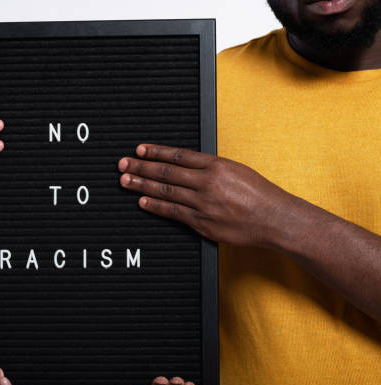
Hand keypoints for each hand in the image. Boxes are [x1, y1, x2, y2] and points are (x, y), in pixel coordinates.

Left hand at [119, 144, 296, 247]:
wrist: (275, 219)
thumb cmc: (259, 194)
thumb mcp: (237, 170)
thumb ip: (210, 167)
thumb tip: (184, 164)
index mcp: (216, 165)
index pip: (178, 155)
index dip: (156, 151)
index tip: (139, 149)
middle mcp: (207, 182)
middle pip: (167, 172)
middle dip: (141, 167)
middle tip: (122, 164)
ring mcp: (203, 203)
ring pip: (166, 192)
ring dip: (142, 185)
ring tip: (125, 180)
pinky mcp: (202, 222)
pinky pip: (174, 212)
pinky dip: (156, 207)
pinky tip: (142, 202)